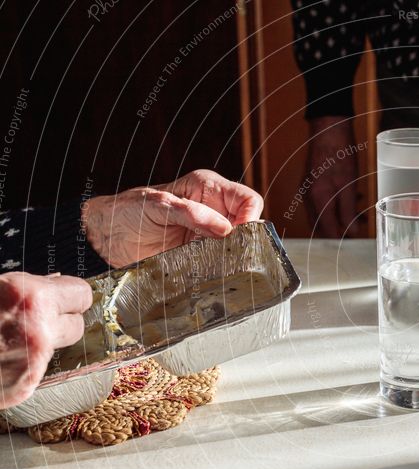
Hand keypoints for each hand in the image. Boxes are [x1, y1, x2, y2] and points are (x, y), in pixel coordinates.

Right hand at [0, 272, 92, 408]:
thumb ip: (28, 288)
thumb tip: (56, 282)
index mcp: (31, 297)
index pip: (81, 295)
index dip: (71, 296)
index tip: (65, 298)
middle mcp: (39, 330)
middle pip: (77, 326)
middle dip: (60, 322)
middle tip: (37, 320)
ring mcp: (32, 362)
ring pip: (56, 350)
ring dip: (41, 345)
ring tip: (11, 339)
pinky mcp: (20, 389)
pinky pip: (34, 372)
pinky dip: (22, 368)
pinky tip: (1, 361)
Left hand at [83, 169, 263, 267]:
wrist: (108, 237)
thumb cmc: (127, 210)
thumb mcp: (157, 205)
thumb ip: (190, 212)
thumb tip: (223, 228)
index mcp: (207, 188)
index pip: (247, 200)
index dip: (250, 217)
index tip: (239, 235)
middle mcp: (214, 210)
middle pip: (248, 225)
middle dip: (243, 241)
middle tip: (228, 253)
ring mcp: (209, 234)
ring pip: (238, 246)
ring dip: (231, 257)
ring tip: (215, 263)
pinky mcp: (202, 254)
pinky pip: (221, 262)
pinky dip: (220, 268)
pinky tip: (208, 270)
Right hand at [304, 116, 359, 237]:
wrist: (328, 130)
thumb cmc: (339, 153)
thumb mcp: (349, 186)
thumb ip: (349, 211)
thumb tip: (352, 232)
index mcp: (318, 200)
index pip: (326, 231)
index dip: (340, 239)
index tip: (353, 242)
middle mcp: (308, 198)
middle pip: (322, 226)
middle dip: (340, 230)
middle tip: (358, 229)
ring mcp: (308, 191)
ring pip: (323, 214)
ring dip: (340, 217)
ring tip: (359, 215)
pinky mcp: (311, 184)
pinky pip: (322, 203)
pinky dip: (335, 206)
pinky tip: (351, 200)